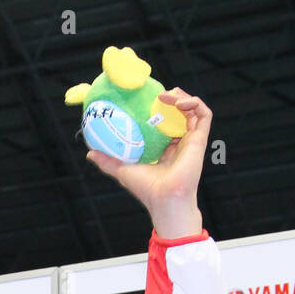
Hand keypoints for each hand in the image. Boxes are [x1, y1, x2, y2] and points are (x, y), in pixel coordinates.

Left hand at [87, 88, 210, 238]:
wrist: (164, 198)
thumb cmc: (146, 189)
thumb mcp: (121, 170)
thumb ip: (107, 161)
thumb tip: (90, 152)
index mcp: (165, 149)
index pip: (165, 123)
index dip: (159, 109)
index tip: (148, 99)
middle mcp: (180, 143)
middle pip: (180, 114)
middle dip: (172, 98)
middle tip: (159, 94)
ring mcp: (191, 140)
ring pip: (193, 110)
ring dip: (182, 97)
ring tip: (167, 95)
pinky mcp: (200, 139)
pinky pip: (204, 115)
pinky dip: (194, 103)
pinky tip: (178, 103)